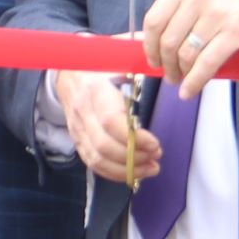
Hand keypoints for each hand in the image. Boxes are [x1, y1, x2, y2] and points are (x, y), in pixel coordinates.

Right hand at [53, 69, 158, 186]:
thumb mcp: (120, 64)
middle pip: (104, 146)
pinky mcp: (77, 140)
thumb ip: (140, 74)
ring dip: (127, 170)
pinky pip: (93, 164)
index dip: (135, 138)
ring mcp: (77, 128)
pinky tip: (134, 172)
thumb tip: (167, 79)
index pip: (111, 122)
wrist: (70, 74)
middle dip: (134, 157)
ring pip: (98, 159)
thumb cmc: (103, 69)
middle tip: (156, 156)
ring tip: (150, 167)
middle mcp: (83, 111)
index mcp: (96, 90)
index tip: (155, 144)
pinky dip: (114, 173)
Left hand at [142, 0, 238, 98]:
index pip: (154, 19)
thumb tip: (153, 39)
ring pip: (186, 55)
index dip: (148, 45)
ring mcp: (218, 16)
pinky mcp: (236, 34)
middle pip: (168, 41)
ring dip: (180, 75)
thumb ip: (183, 8)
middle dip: (165, 65)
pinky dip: (195, 82)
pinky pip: (207, 64)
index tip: (152, 59)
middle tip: (169, 75)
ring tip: (182, 82)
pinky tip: (190, 90)